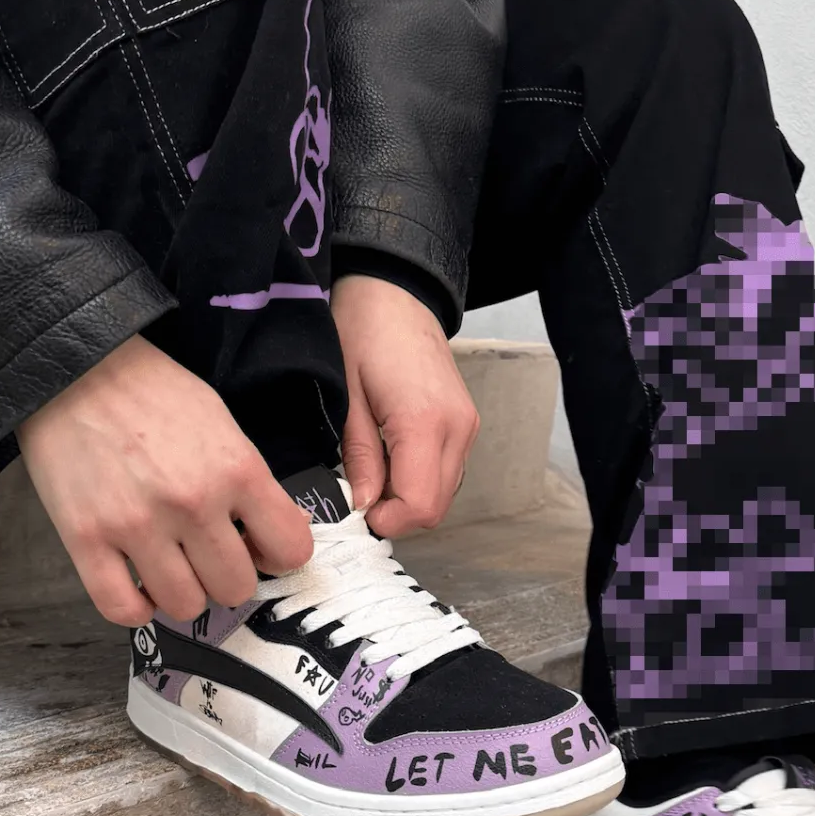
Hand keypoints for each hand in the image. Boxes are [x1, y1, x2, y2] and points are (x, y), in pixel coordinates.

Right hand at [18, 335, 315, 623]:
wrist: (74, 369)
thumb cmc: (151, 393)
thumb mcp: (222, 423)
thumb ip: (250, 481)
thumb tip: (278, 532)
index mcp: (235, 469)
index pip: (290, 549)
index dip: (279, 555)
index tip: (262, 548)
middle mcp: (192, 502)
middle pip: (236, 587)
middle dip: (228, 576)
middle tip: (210, 556)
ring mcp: (137, 525)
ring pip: (185, 605)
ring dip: (183, 592)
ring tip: (172, 567)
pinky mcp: (86, 539)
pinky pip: (121, 609)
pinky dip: (135, 608)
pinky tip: (137, 584)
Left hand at [331, 273, 478, 537]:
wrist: (395, 293)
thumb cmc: (363, 332)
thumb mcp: (347, 398)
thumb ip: (359, 457)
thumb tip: (364, 505)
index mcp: (425, 422)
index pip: (420, 505)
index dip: (387, 522)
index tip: (357, 512)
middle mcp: (458, 428)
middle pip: (436, 507)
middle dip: (397, 515)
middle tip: (360, 499)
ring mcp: (467, 426)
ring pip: (444, 493)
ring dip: (409, 498)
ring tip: (372, 476)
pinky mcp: (466, 422)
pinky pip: (447, 471)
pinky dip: (420, 480)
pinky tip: (391, 460)